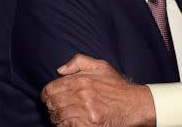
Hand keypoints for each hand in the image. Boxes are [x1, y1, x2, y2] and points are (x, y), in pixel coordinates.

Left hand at [41, 54, 155, 126]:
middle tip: (61, 107)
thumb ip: (79, 61)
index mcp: (81, 81)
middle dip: (54, 106)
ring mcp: (84, 112)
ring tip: (68, 115)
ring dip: (59, 117)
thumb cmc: (116, 87)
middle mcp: (81, 96)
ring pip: (58, 117)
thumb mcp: (101, 66)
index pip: (50, 90)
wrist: (133, 105)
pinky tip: (72, 122)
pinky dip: (66, 125)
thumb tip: (60, 70)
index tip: (52, 97)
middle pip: (52, 105)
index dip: (48, 95)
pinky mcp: (88, 126)